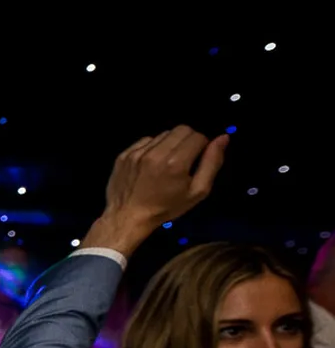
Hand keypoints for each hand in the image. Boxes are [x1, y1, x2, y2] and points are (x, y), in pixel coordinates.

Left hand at [97, 126, 228, 243]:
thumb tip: (223, 138)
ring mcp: (137, 152)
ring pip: (163, 134)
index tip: (197, 159)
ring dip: (170, 143)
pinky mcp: (124, 154)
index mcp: (175, 163)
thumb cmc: (166, 207)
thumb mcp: (197, 192)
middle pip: (182, 129)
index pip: (198, 136)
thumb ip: (212, 163)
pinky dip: (153, 147)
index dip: (202, 146)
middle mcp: (155, 153)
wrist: (127, 217)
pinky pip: (146, 140)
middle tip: (185, 158)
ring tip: (167, 162)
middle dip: (188, 140)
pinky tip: (151, 163)